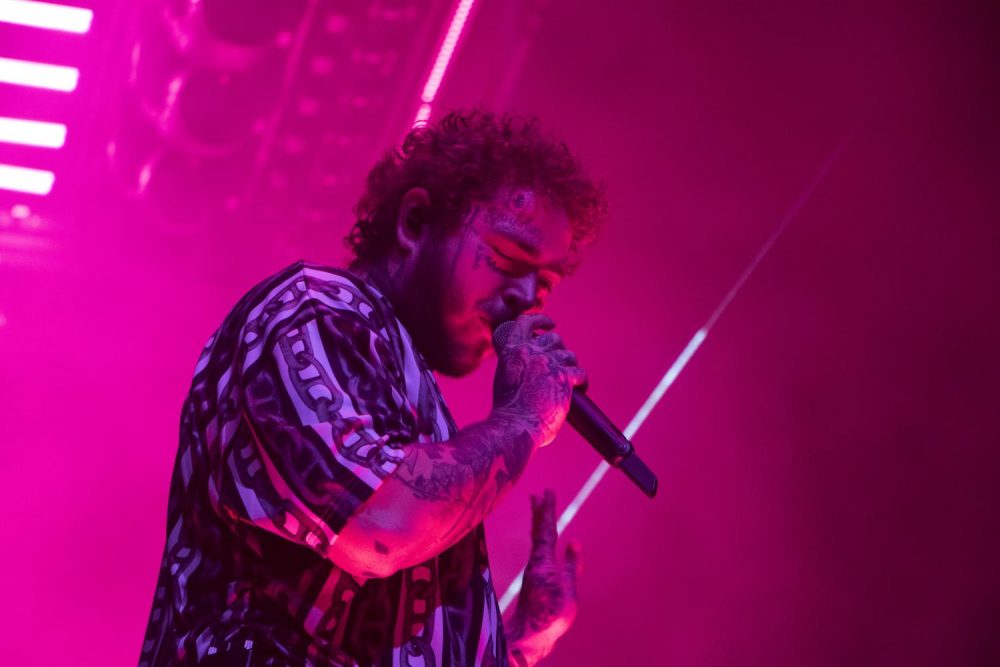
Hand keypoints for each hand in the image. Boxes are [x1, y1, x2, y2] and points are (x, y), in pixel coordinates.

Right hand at [491, 314, 586, 446]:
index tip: (551, 324)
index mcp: (511, 352)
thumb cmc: (507, 412)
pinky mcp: (563, 378)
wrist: (514, 428)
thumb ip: (516, 368)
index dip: (541, 320)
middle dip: (559, 349)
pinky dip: (582, 381)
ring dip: (571, 366)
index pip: (525, 323)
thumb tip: (529, 371)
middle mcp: (530, 353)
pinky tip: (581, 389)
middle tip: (560, 363)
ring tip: (570, 380)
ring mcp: (547, 364)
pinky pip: (579, 373)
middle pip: (554, 339)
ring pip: (569, 355)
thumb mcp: (504, 379)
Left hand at [507, 489, 581, 665]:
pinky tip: (544, 540)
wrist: (529, 636)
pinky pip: (538, 551)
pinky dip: (540, 538)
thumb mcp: (568, 591)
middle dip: (540, 511)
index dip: (547, 510)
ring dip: (538, 522)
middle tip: (538, 494)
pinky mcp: (534, 578)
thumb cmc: (550, 616)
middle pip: (538, 531)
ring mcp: (534, 570)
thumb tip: (574, 542)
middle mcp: (536, 562)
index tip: (547, 492)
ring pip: (536, 540)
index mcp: (543, 562)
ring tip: (538, 510)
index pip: (547, 530)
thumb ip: (571, 566)